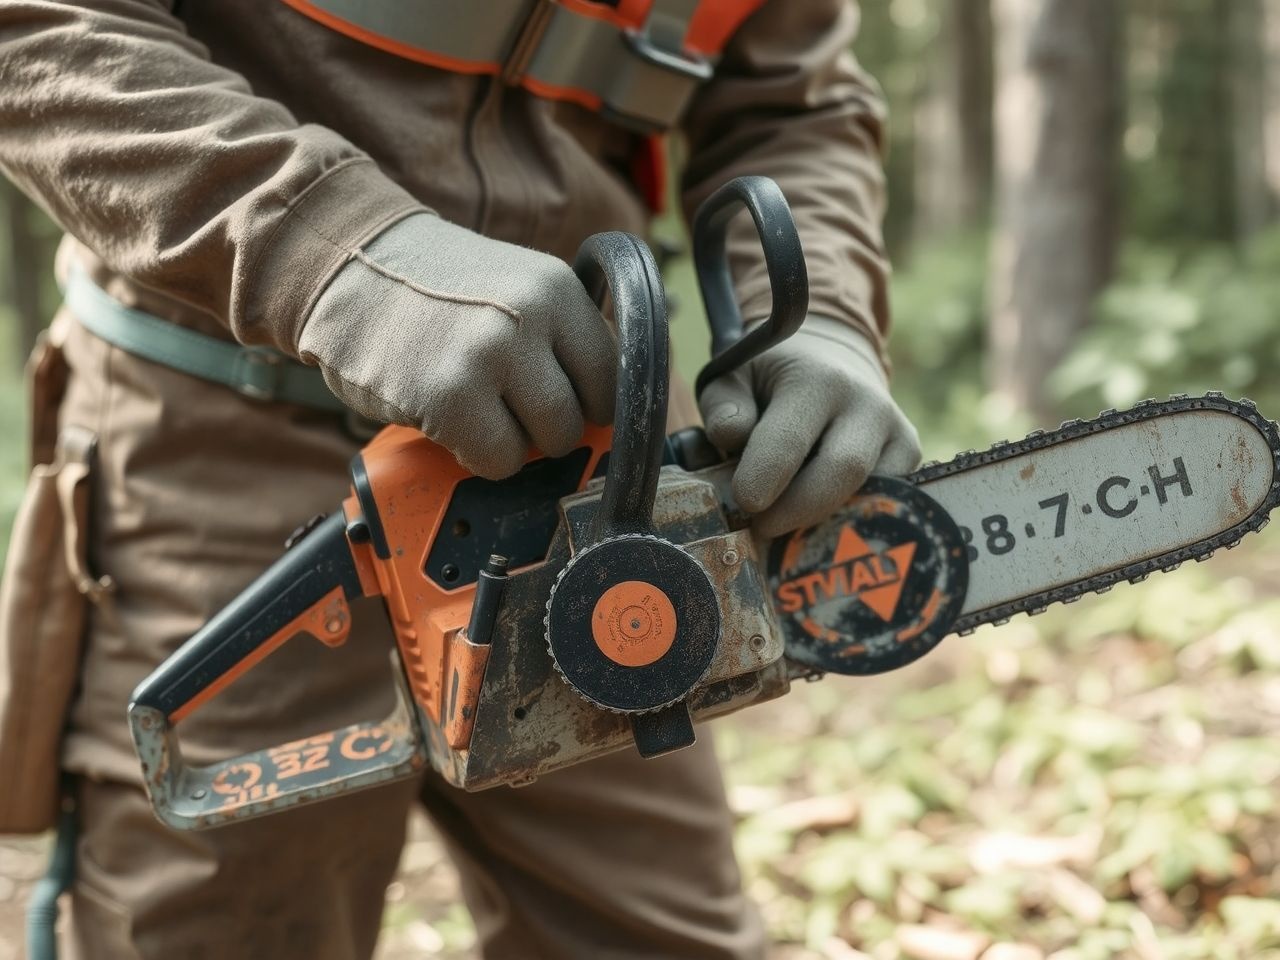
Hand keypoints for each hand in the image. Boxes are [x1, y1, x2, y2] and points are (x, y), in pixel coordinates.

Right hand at [299, 214, 616, 478]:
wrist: (350, 262)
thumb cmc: (436, 287)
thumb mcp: (518, 283)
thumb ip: (565, 335)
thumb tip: (610, 407)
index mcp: (558, 289)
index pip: (616, 375)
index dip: (592, 401)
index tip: (568, 404)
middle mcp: (531, 319)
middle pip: (580, 417)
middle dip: (548, 426)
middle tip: (509, 406)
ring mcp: (489, 359)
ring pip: (545, 444)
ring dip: (514, 441)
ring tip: (478, 406)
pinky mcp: (449, 399)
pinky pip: (498, 461)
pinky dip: (477, 454)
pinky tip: (451, 419)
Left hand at [698, 316, 920, 537]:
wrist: (831, 362)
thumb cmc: (772, 380)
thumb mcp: (736, 378)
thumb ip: (724, 405)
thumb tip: (730, 435)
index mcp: (816, 381)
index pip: (791, 438)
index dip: (765, 477)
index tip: (744, 504)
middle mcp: (865, 403)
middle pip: (841, 471)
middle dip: (798, 510)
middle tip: (762, 528)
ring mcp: (895, 429)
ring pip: (870, 493)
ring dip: (825, 520)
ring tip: (787, 527)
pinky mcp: (909, 454)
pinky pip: (885, 500)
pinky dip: (849, 517)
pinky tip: (818, 521)